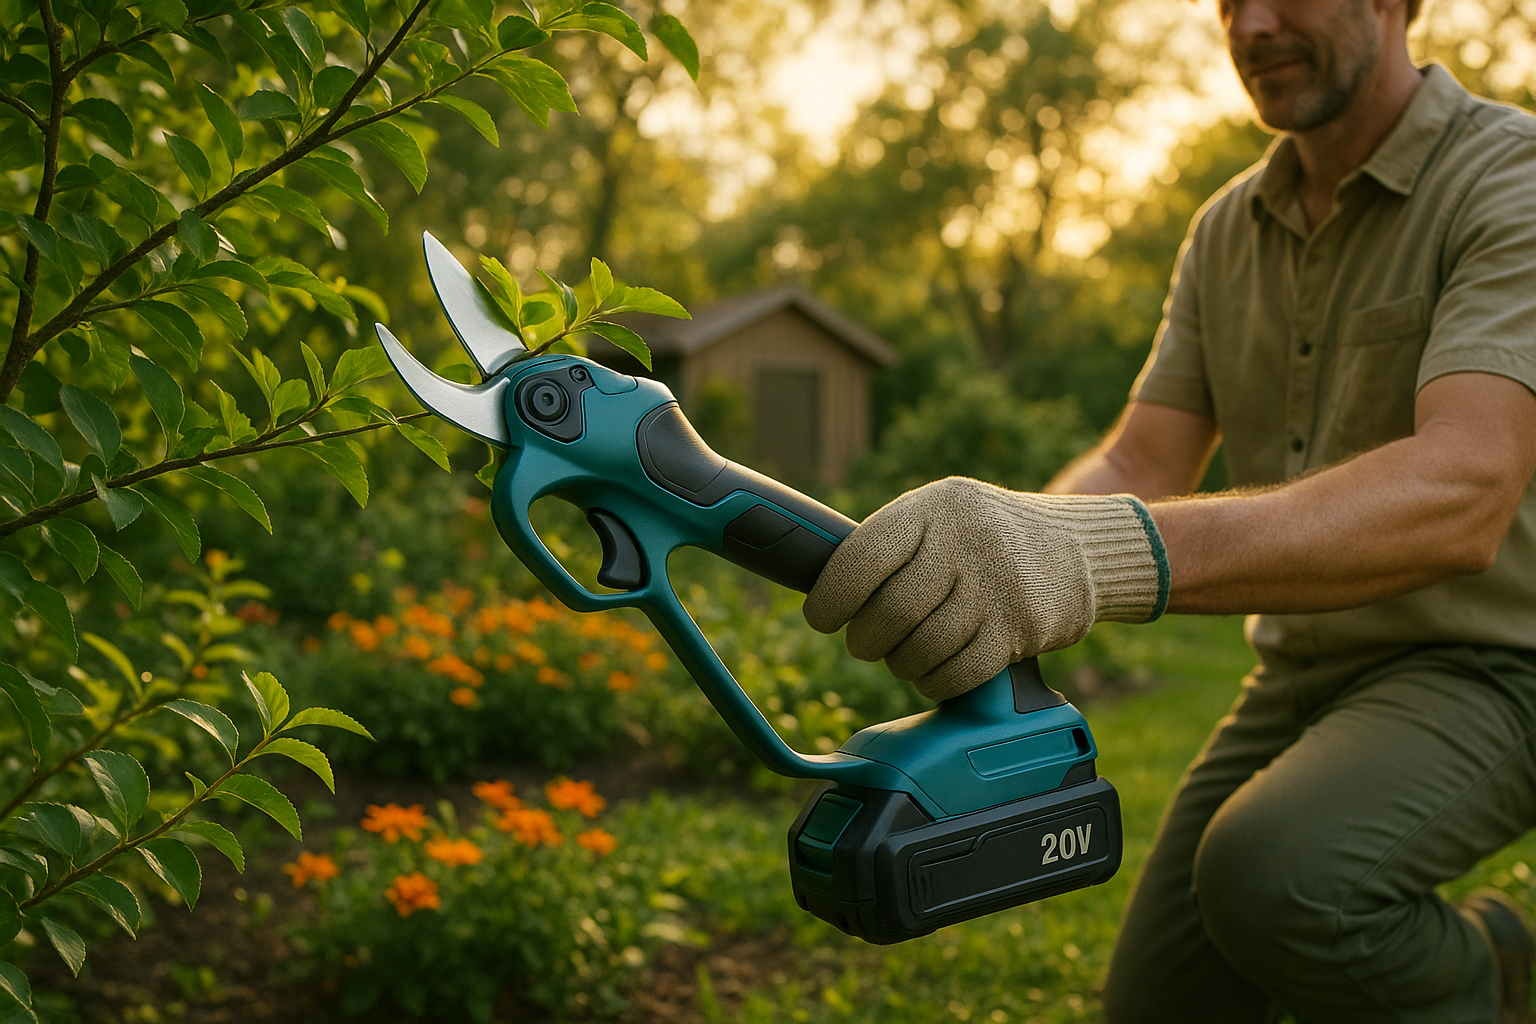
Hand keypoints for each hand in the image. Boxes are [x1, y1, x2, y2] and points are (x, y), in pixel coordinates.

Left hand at [803, 477, 1166, 700]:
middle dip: (865, 639)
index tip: (822, 617)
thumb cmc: (982, 538)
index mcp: (933, 507)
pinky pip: (956, 674)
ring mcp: (997, 585)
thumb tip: (821, 589)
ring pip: (921, 648)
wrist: (1078, 548)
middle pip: (890, 611)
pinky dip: (934, 682)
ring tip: (903, 655)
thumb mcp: (939, 515)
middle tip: (865, 643)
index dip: (833, 595)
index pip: (864, 555)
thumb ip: (889, 544)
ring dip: (901, 663)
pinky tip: (934, 671)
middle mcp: (966, 541)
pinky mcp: (1020, 629)